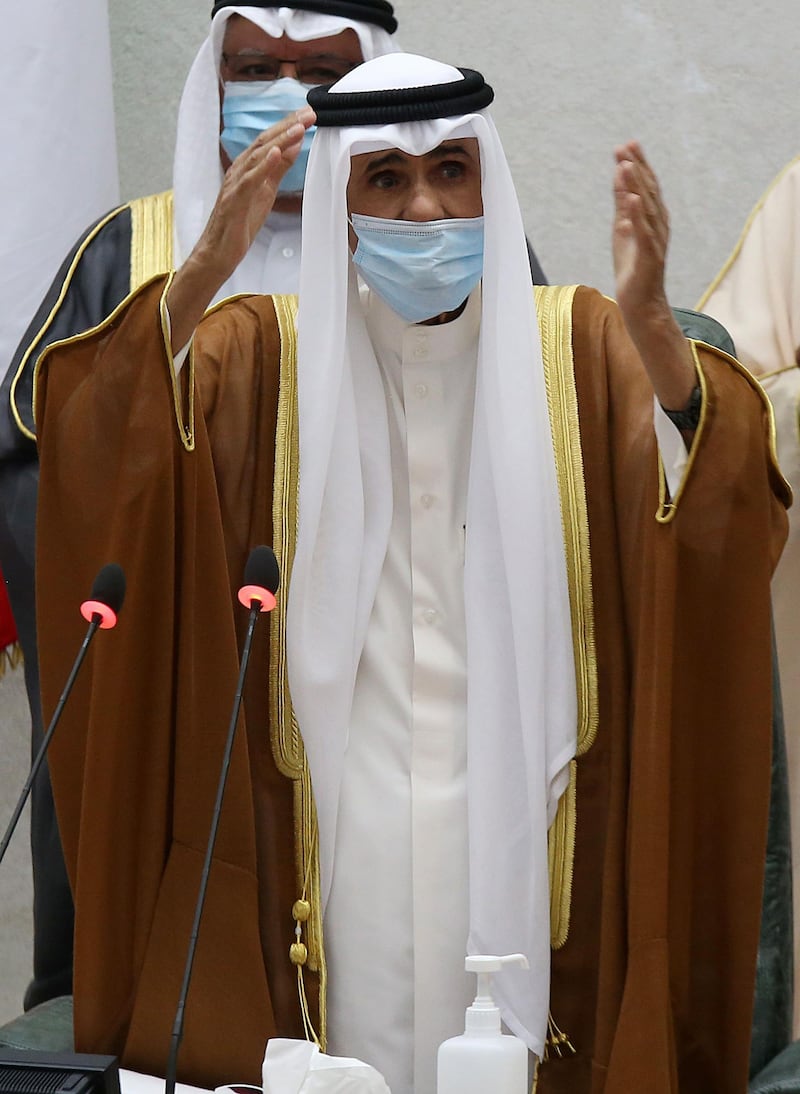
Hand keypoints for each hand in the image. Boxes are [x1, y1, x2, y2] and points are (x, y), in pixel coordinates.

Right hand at [166, 105, 314, 351]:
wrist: (217, 253)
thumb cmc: (239, 224)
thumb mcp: (265, 192)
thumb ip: (278, 170)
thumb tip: (294, 146)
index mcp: (248, 168)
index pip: (270, 141)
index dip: (289, 126)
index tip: (309, 113)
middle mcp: (239, 171)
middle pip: (265, 142)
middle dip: (288, 125)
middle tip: (310, 112)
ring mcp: (234, 185)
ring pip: (257, 156)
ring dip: (279, 140)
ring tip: (298, 126)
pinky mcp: (233, 202)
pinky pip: (248, 180)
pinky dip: (262, 165)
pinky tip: (276, 152)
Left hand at [612, 140, 669, 320]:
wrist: (641, 303)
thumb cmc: (633, 267)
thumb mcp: (623, 230)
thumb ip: (622, 205)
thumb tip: (619, 177)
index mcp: (652, 218)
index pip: (645, 186)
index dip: (637, 165)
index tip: (626, 145)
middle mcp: (658, 224)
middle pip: (648, 191)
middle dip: (637, 167)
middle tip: (626, 146)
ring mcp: (655, 240)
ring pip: (646, 207)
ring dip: (636, 185)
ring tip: (626, 165)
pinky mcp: (650, 256)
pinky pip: (643, 232)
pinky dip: (637, 215)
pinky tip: (631, 199)